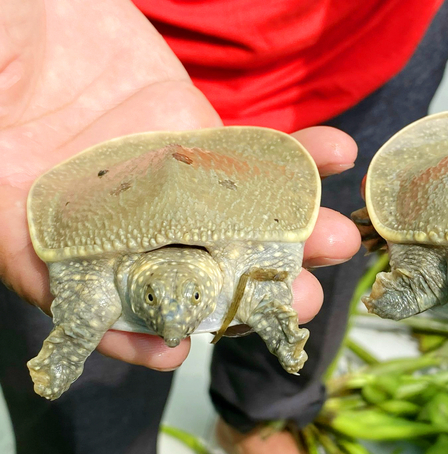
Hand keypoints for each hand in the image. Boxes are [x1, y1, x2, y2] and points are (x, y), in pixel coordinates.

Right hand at [0, 0, 359, 369]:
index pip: (92, 301)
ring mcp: (167, 178)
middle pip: (186, 271)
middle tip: (298, 299)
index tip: (173, 349)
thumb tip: (45, 281)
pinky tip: (335, 154)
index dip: (131, 332)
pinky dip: (298, 157)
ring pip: (233, 222)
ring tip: (338, 240)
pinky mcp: (200, 135)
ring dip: (291, 235)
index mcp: (53, 230)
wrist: (37, 9)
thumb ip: (4, 203)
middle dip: (247, 290)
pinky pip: (254, 154)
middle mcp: (119, 217)